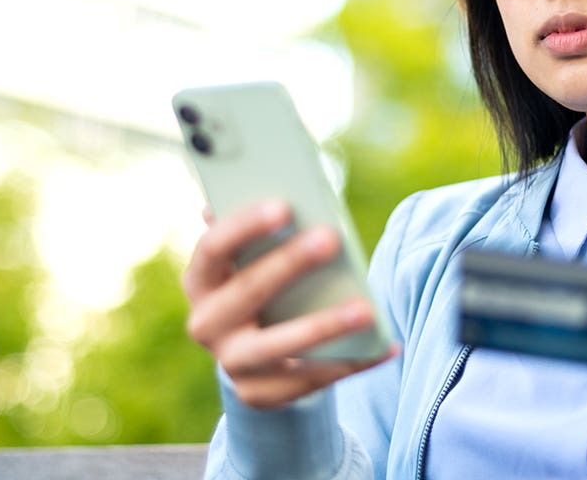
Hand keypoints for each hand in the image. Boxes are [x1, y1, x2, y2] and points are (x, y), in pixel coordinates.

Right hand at [183, 200, 396, 408]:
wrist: (252, 357)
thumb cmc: (260, 288)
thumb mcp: (252, 260)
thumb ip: (261, 232)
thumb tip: (287, 192)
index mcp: (201, 279)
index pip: (213, 247)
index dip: (245, 225)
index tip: (285, 205)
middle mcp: (206, 323)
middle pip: (248, 291)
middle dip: (290, 264)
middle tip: (331, 238)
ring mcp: (231, 363)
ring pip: (278, 346)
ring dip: (324, 326)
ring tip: (366, 309)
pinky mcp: (259, 394)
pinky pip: (310, 379)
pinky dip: (352, 362)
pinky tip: (385, 346)